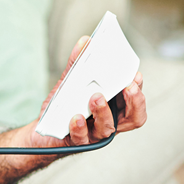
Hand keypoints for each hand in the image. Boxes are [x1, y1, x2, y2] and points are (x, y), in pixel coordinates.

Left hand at [31, 36, 146, 147]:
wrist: (45, 131)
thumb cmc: (64, 106)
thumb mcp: (70, 81)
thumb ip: (78, 63)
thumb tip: (85, 42)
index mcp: (114, 106)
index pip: (134, 99)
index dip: (139, 88)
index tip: (136, 75)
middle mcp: (109, 120)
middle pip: (134, 118)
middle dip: (135, 102)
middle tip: (129, 87)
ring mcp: (94, 133)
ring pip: (108, 128)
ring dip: (104, 111)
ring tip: (96, 97)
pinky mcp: (77, 141)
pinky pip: (81, 137)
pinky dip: (79, 127)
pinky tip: (75, 117)